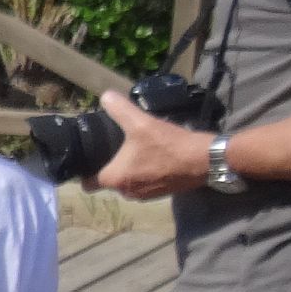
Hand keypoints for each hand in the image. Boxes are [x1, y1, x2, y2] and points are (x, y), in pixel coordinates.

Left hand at [91, 95, 210, 200]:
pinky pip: (146, 184)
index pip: (88, 184)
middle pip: (109, 181)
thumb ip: (120, 110)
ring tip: (136, 151)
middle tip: (115, 148)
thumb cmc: (168, 145)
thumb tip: (105, 96)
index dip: (86, 172)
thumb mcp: (141, 123)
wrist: (204, 160)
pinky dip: (147, 174)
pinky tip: (154, 157)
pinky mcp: (161, 193)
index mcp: (115, 179)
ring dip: (130, 170)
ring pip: (128, 182)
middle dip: (111, 167)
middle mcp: (126, 192)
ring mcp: (145, 195)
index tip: (90, 158)